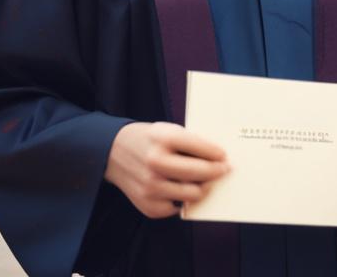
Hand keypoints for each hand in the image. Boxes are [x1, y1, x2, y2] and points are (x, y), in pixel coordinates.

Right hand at [104, 121, 229, 218]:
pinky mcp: (147, 205)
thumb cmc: (147, 140)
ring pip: (194, 194)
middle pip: (201, 173)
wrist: (111, 151)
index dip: (217, 154)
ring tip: (205, 181)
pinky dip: (182, 199)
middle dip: (217, 172)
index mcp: (162, 138)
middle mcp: (156, 162)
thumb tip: (217, 159)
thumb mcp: (166, 130)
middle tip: (224, 170)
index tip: (225, 157)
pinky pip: (178, 207)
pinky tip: (179, 189)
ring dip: (203, 188)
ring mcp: (151, 186)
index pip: (200, 147)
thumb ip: (189, 142)